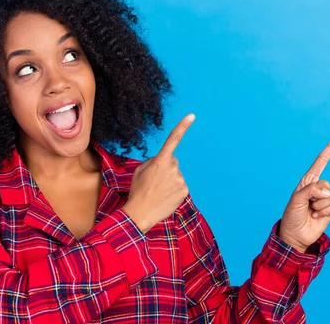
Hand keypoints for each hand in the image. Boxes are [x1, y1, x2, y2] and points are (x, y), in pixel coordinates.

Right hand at [122, 113, 194, 233]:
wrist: (140, 213)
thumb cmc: (138, 191)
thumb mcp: (140, 171)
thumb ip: (153, 162)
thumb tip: (162, 162)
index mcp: (160, 161)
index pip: (173, 140)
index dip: (182, 127)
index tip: (192, 116)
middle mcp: (173, 168)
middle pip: (172, 162)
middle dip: (166, 168)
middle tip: (154, 181)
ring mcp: (180, 180)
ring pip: (176, 175)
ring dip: (169, 181)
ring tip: (158, 191)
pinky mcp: (184, 190)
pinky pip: (180, 186)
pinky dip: (174, 190)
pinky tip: (165, 197)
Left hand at [278, 137, 329, 252]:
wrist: (296, 235)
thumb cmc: (292, 215)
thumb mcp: (296, 200)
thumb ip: (311, 191)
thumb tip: (328, 191)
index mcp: (307, 182)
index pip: (320, 163)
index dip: (329, 151)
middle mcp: (317, 188)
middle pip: (326, 183)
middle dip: (316, 194)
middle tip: (307, 203)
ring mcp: (324, 199)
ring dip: (320, 205)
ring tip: (310, 211)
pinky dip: (324, 212)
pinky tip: (316, 216)